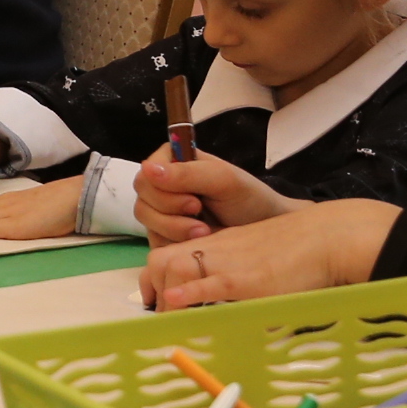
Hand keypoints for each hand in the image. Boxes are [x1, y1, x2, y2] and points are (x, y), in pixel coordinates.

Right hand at [130, 148, 296, 245]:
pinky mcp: (165, 237)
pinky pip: (155, 243)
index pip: (146, 173)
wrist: (264, 230)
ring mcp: (162, 213)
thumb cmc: (248, 198)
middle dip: (171, 213)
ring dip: (174, 230)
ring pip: (146, 223)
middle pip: (142, 200)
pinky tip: (196, 244)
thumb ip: (187, 173)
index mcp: (173, 162)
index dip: (163, 190)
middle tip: (200, 216)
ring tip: (204, 232)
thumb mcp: (223, 180)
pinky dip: (175, 245)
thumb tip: (147, 168)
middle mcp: (163, 186)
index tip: (194, 200)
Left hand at [140, 195, 403, 309]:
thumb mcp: (256, 255)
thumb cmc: (299, 250)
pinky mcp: (244, 278)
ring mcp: (228, 263)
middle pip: (161, 260)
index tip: (155, 301)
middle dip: (153, 289)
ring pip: (176, 268)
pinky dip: (189, 291)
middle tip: (160, 316)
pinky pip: (209, 282)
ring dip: (166, 296)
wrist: (329, 236)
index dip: (153, 279)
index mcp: (218, 244)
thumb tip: (221, 298)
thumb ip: (236, 271)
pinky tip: (176, 300)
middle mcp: (216, 250)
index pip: (168, 255)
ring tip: (168, 319)